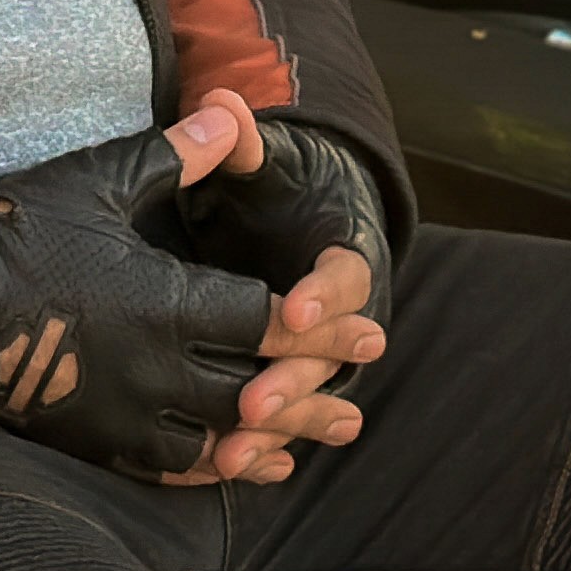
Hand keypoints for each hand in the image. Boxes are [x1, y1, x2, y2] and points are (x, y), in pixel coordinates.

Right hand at [0, 106, 381, 479]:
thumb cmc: (16, 229)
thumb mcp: (97, 181)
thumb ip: (173, 157)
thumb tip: (231, 118)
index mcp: (169, 301)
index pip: (269, 322)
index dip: (322, 328)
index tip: (371, 337)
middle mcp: (159, 365)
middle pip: (259, 389)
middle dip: (312, 394)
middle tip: (355, 407)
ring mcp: (125, 410)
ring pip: (219, 438)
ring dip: (269, 442)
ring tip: (306, 448)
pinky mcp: (93, 437)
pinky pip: (165, 465)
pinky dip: (208, 466)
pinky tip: (230, 466)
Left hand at [164, 89, 394, 476]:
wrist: (301, 216)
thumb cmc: (276, 185)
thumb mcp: (262, 163)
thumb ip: (244, 143)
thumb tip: (224, 101)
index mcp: (345, 250)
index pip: (346, 274)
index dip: (326, 294)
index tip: (294, 308)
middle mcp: (343, 309)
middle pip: (328, 352)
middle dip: (293, 379)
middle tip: (253, 403)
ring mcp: (320, 350)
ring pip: (306, 396)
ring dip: (275, 425)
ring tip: (232, 455)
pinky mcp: (292, 376)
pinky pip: (284, 417)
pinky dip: (262, 443)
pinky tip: (229, 469)